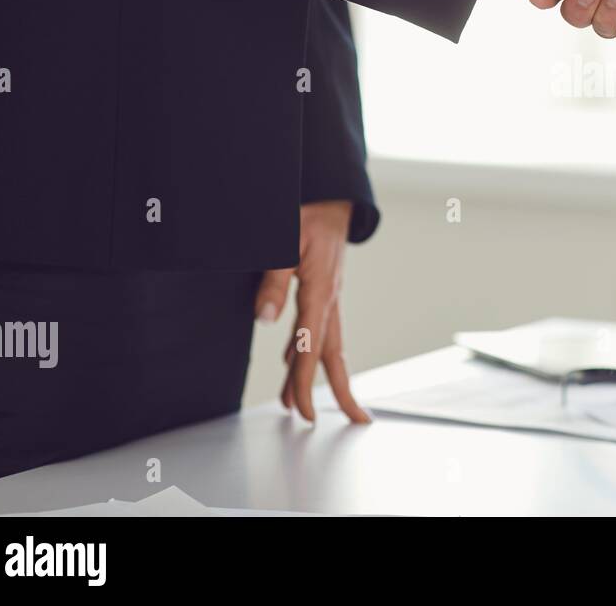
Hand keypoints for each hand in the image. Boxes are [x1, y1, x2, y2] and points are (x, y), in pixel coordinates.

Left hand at [255, 199, 369, 423]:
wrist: (334, 195)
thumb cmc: (310, 213)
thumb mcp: (284, 240)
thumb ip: (273, 279)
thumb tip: (265, 319)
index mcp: (321, 293)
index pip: (311, 349)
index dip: (306, 384)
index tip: (304, 412)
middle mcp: (330, 300)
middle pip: (333, 355)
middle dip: (340, 391)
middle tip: (350, 420)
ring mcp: (330, 296)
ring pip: (326, 344)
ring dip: (315, 374)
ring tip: (302, 404)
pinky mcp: (324, 289)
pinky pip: (319, 328)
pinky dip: (307, 350)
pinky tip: (292, 359)